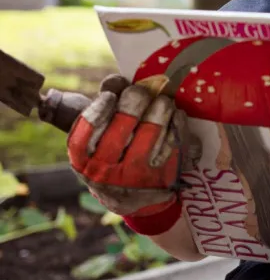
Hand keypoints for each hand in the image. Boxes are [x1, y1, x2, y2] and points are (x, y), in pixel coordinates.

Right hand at [67, 74, 198, 228]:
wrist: (138, 199)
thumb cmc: (114, 155)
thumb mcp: (99, 136)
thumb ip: (102, 106)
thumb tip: (115, 81)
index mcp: (83, 160)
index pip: (84, 135)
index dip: (98, 111)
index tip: (110, 95)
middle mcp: (105, 173)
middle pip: (120, 131)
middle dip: (134, 103)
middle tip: (142, 91)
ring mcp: (135, 178)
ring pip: (150, 136)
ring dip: (159, 110)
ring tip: (163, 100)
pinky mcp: (162, 178)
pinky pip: (173, 144)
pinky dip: (177, 124)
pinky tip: (176, 113)